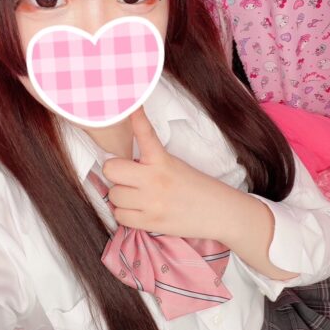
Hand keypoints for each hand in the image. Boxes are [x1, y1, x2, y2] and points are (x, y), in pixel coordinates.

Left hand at [101, 105, 234, 239]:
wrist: (218, 212)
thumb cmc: (196, 188)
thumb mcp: (175, 165)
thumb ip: (150, 161)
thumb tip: (123, 164)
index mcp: (163, 160)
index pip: (145, 135)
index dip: (136, 119)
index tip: (131, 106)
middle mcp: (155, 179)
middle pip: (111, 169)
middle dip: (114, 173)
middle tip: (126, 177)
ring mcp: (151, 202)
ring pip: (113, 195)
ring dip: (121, 196)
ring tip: (136, 197)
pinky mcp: (150, 222)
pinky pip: (120, 216)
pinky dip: (126, 214)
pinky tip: (138, 210)